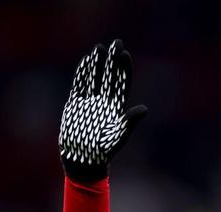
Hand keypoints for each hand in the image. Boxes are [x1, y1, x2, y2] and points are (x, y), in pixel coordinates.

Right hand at [59, 39, 146, 181]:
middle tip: (117, 42)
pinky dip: (83, 74)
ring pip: (94, 78)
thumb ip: (130, 122)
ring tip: (100, 47)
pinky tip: (86, 61)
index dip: (124, 70)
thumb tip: (144, 109)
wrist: (83, 159)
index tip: (126, 55)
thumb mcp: (118, 136)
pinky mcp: (76, 105)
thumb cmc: (103, 151)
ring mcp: (90, 103)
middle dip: (113, 61)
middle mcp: (104, 103)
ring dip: (97, 64)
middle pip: (110, 77)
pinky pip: (80, 85)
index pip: (122, 84)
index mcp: (116, 109)